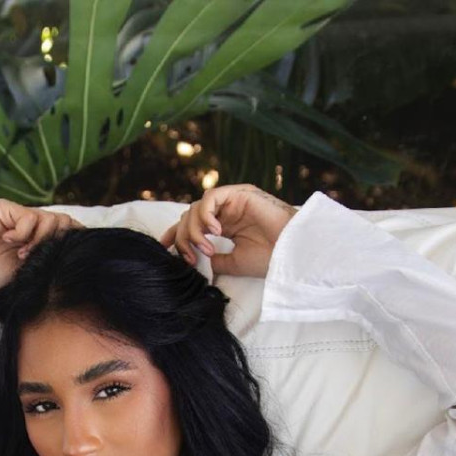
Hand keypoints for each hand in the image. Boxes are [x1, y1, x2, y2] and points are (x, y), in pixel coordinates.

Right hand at [0, 199, 85, 295]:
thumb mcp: (28, 270)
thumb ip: (47, 258)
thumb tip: (72, 253)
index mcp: (36, 238)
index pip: (66, 230)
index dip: (76, 237)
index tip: (77, 253)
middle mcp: (29, 223)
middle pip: (62, 221)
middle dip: (57, 241)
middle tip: (37, 257)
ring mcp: (17, 214)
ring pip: (49, 218)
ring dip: (39, 240)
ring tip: (21, 254)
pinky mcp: (4, 208)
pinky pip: (29, 217)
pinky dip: (23, 233)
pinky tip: (8, 241)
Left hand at [159, 184, 296, 278]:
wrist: (291, 252)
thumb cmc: (269, 258)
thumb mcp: (234, 263)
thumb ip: (215, 259)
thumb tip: (198, 261)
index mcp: (225, 226)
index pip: (193, 226)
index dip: (175, 235)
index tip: (163, 248)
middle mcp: (226, 212)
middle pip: (190, 217)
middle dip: (183, 238)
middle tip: (190, 257)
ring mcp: (232, 201)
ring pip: (197, 207)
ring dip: (195, 229)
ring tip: (206, 247)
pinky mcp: (239, 193)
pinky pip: (211, 197)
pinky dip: (206, 214)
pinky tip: (214, 231)